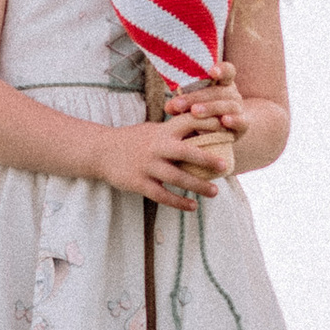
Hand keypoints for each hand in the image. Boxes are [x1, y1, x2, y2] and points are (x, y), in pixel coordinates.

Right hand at [102, 112, 231, 206]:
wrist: (101, 151)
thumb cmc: (134, 139)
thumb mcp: (155, 129)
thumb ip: (176, 131)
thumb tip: (206, 130)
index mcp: (163, 130)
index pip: (190, 122)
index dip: (209, 124)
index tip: (228, 130)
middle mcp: (157, 147)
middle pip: (187, 152)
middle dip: (207, 159)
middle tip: (225, 166)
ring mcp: (148, 165)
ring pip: (177, 178)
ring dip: (198, 186)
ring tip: (214, 192)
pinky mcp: (139, 183)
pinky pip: (162, 195)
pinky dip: (179, 202)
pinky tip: (192, 207)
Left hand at [172, 69, 252, 155]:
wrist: (222, 133)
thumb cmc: (203, 115)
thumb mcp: (192, 105)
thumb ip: (181, 104)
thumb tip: (169, 107)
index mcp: (223, 83)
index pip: (227, 71)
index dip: (221, 70)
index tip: (211, 71)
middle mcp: (232, 94)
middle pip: (219, 91)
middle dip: (196, 97)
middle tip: (178, 104)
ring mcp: (238, 109)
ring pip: (227, 105)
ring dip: (210, 108)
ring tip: (194, 112)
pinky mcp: (243, 125)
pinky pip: (241, 121)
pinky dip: (234, 120)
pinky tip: (225, 120)